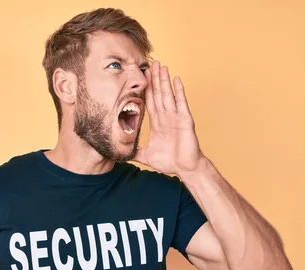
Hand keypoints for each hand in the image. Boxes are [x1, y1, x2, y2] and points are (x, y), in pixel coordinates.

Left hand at [134, 61, 203, 175]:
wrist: (185, 169)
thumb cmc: (169, 162)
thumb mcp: (146, 156)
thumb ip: (134, 153)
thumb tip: (119, 155)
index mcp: (157, 124)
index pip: (149, 102)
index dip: (145, 89)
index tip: (140, 77)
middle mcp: (166, 117)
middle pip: (158, 94)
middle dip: (154, 79)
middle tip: (150, 63)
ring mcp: (176, 117)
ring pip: (168, 95)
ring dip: (164, 80)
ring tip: (161, 66)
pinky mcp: (185, 120)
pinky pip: (181, 103)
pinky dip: (179, 91)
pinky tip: (176, 80)